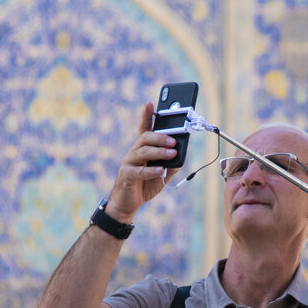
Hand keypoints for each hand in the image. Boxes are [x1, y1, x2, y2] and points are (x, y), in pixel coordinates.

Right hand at [104, 102, 177, 222]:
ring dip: (159, 152)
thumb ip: (171, 164)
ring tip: (172, 154)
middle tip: (174, 141)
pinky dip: (151, 170)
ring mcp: (128, 163)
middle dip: (160, 137)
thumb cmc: (144, 185)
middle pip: (145, 138)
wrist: (127, 204)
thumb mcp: (162, 174)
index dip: (146, 116)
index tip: (150, 103)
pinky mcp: (126, 175)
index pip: (144, 129)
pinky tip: (161, 170)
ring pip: (143, 151)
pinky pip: (139, 171)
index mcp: (142, 149)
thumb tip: (181, 155)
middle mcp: (134, 152)